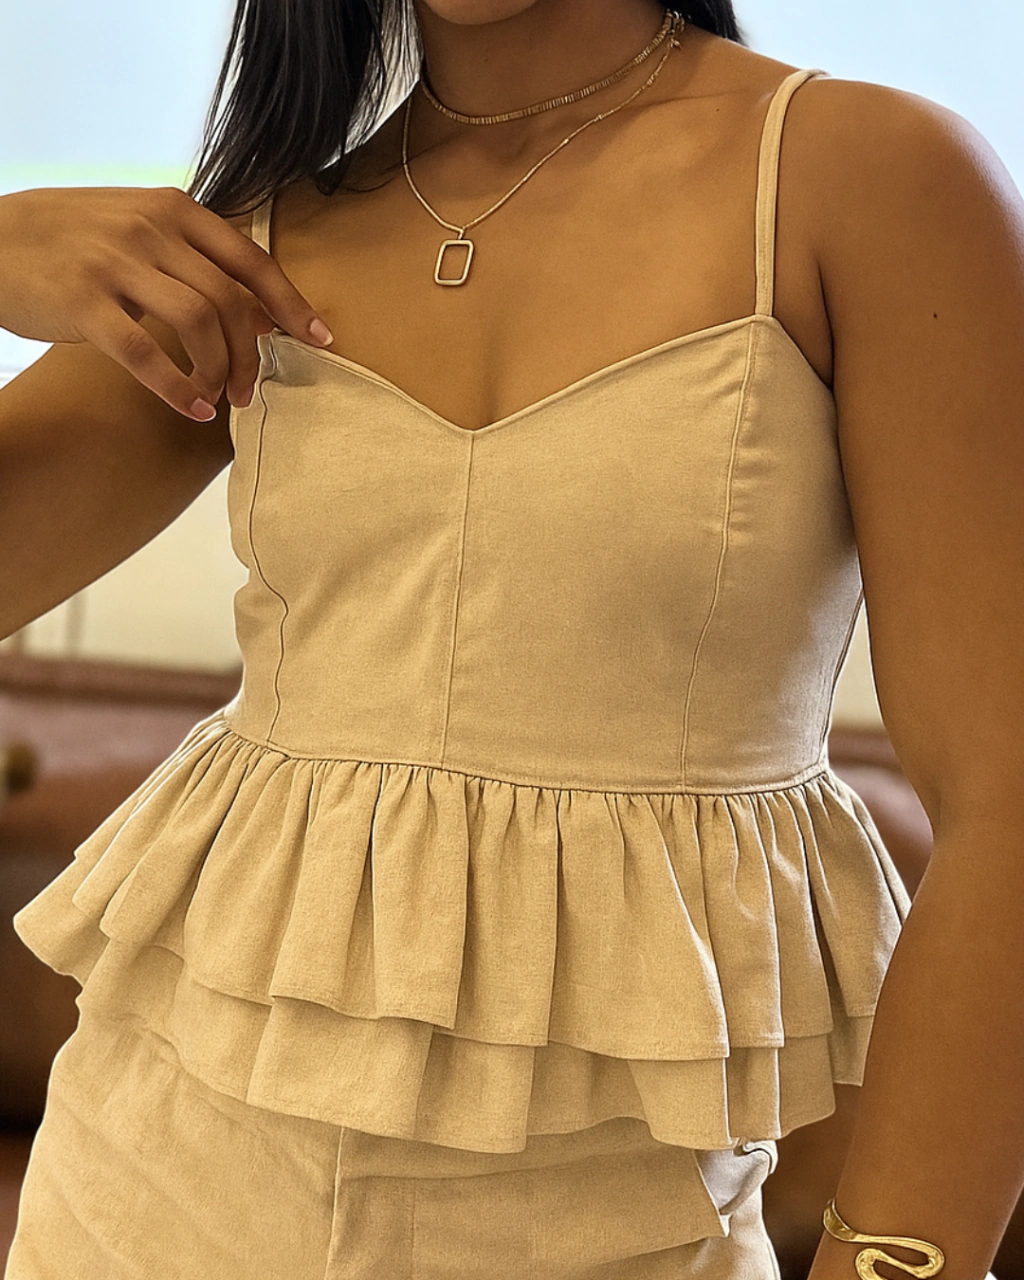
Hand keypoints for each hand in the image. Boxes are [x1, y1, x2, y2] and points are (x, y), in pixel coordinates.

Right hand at [0, 185, 333, 419]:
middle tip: (250, 391)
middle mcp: (150, 229)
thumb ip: (193, 260)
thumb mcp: (138, 227)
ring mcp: (115, 262)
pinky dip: (177, 388)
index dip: (291, 304)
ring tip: (218, 399)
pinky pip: (145, 353)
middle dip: (252, 356)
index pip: (251, 260)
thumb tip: (256, 312)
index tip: (319, 339)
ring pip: (199, 324)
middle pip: (231, 301)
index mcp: (173, 209)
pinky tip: (192, 408)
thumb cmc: (72, 240)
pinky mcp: (82, 300)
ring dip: (219, 372)